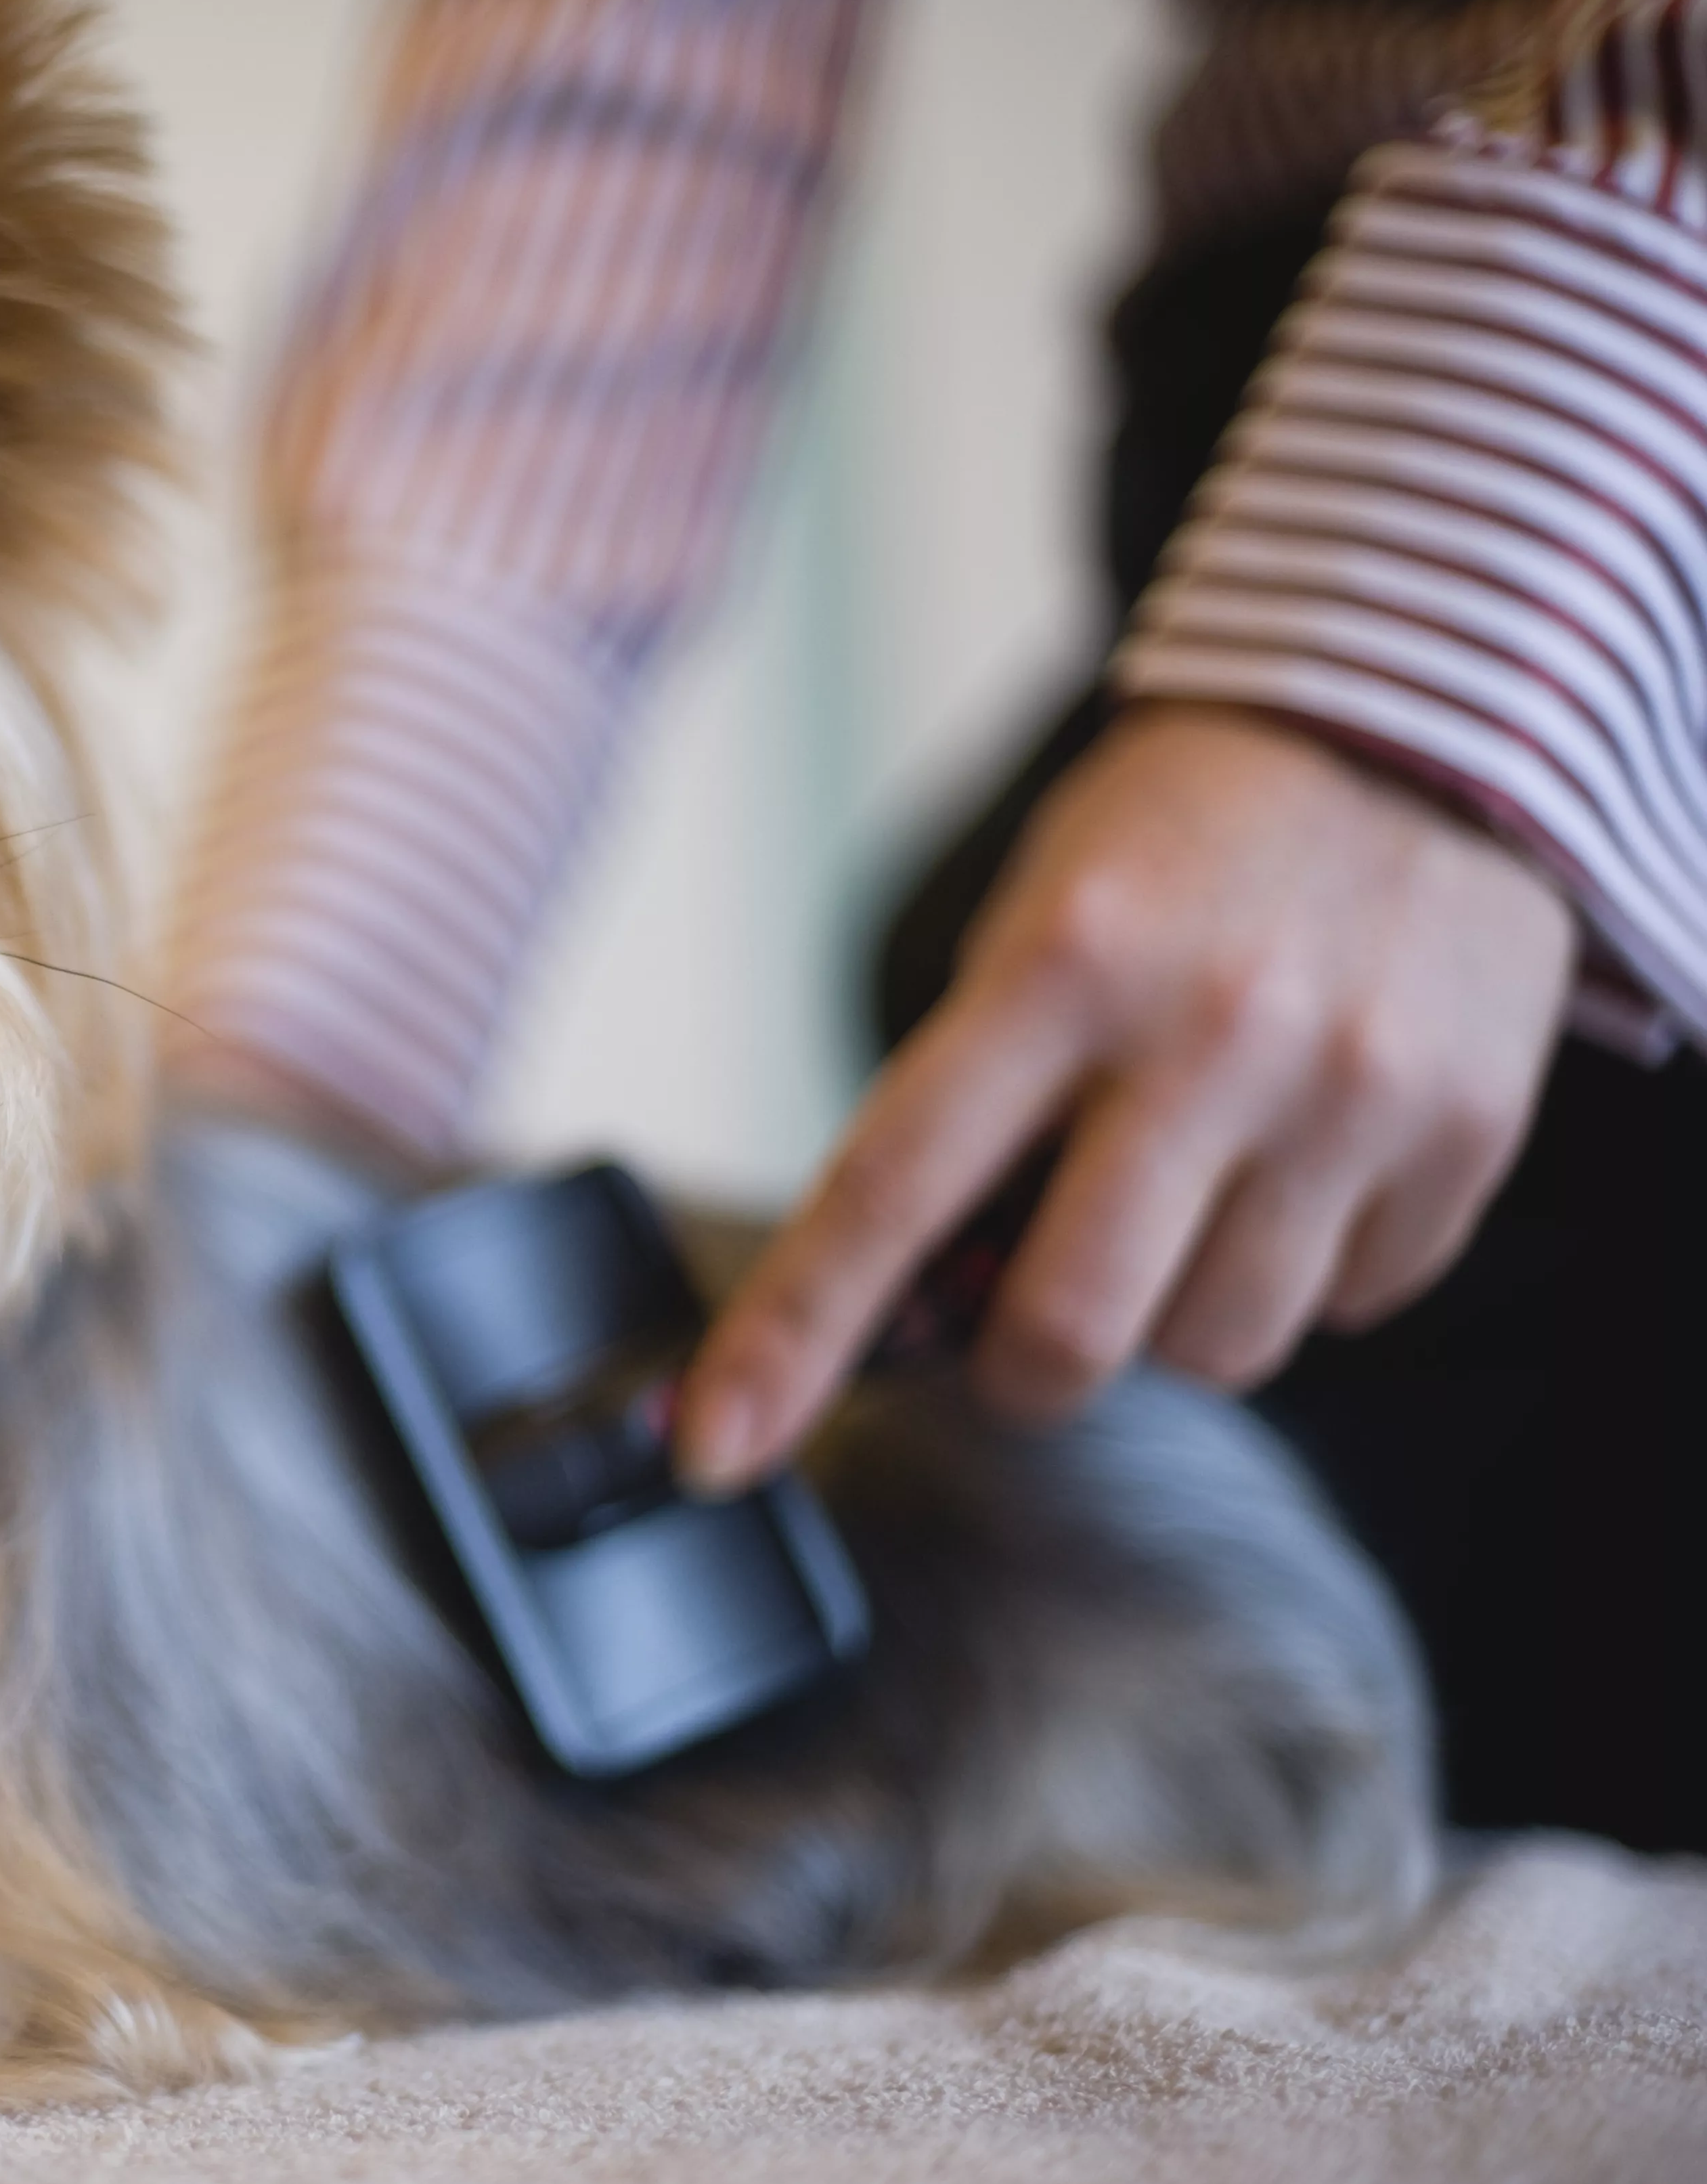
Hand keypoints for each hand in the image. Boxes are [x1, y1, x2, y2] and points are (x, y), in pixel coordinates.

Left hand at [676, 702, 1576, 1486]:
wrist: (1414, 734)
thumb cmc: (1175, 850)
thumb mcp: (1036, 927)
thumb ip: (972, 1103)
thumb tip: (910, 1304)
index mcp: (1059, 966)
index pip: (889, 1190)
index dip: (791, 1338)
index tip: (714, 1449)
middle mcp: (1211, 1031)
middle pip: (1067, 1328)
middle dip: (1021, 1365)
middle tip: (1025, 1316)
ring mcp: (1352, 1089)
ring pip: (1216, 1349)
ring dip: (1173, 1318)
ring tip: (1188, 1194)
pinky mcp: (1468, 1132)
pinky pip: (1350, 1308)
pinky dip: (1303, 1272)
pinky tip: (1300, 1158)